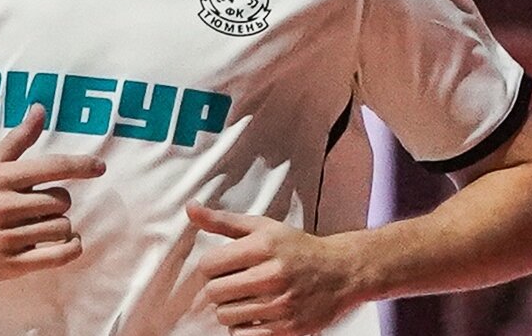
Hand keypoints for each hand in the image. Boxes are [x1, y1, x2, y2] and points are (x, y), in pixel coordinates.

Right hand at [0, 103, 105, 282]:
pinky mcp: (10, 266)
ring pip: (61, 227)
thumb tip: (40, 109)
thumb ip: (18, 138)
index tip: (100, 167)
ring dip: (61, 226)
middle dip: (58, 202)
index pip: (50, 167)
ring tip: (43, 225)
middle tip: (40, 205)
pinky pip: (56, 257)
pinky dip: (71, 249)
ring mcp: (6, 238)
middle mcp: (3, 206)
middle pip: (60, 200)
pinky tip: (69, 243)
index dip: (80, 165)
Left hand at [187, 201, 363, 335]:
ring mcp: (280, 304)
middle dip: (217, 289)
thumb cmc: (296, 247)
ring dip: (229, 310)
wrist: (341, 272)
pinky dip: (243, 328)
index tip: (220, 267)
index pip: (209, 265)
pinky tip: (254, 315)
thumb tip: (191, 208)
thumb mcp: (262, 227)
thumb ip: (222, 221)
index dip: (209, 267)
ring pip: (226, 316)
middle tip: (231, 284)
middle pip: (215, 293)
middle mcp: (271, 274)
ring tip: (243, 299)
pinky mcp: (287, 328)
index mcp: (262, 246)